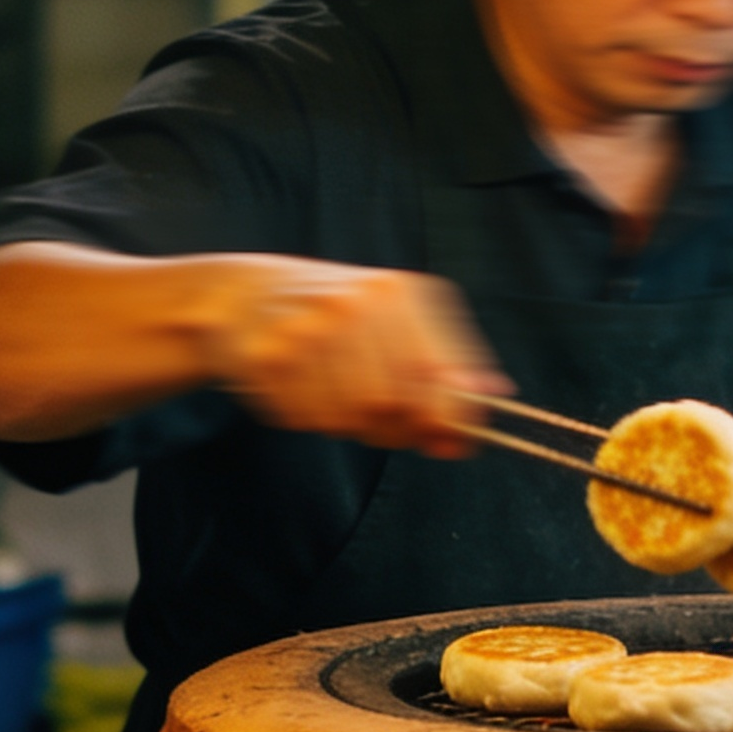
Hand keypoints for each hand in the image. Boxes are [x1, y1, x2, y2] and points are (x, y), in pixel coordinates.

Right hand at [204, 260, 509, 457]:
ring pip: (351, 418)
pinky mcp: (267, 360)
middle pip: (396, 406)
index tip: (449, 438)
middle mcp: (354, 305)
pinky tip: (298, 386)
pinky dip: (306, 417)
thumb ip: (445, 365)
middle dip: (392, 426)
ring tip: (329, 392)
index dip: (448, 419)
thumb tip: (495, 398)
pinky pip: (306, 419)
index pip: (441, 376)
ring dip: (346, 422)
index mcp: (397, 293)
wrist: (237, 294)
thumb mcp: (392, 322)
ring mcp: (308, 331)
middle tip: (374, 415)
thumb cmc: (329, 313)